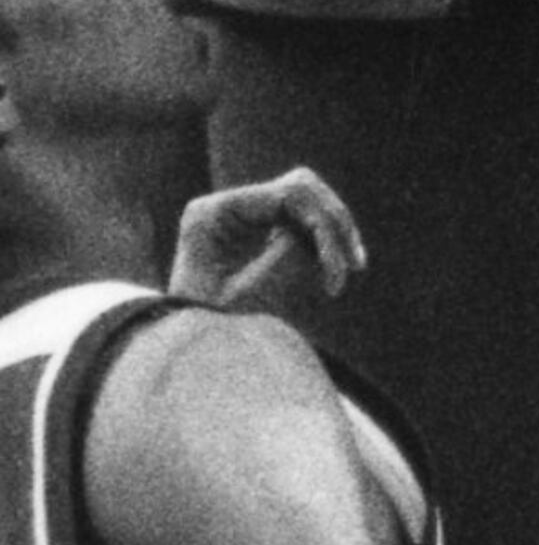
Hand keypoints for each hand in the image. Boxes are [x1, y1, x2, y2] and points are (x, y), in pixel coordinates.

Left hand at [166, 167, 362, 320]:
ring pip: (305, 203)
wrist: (177, 356)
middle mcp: (224, 207)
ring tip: (343, 277)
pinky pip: (299, 224)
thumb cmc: (202, 332)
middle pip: (300, 189)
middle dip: (333, 224)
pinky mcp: (252, 234)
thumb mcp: (242, 300)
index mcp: (212, 214)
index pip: (287, 194)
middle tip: (355, 265)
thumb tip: (314, 232)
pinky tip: (329, 276)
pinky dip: (319, 247)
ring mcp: (238, 218)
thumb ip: (281, 260)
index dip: (322, 227)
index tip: (337, 271)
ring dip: (330, 236)